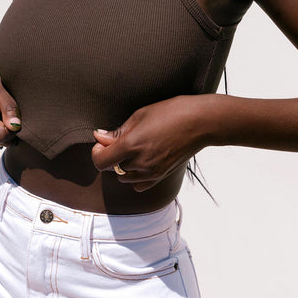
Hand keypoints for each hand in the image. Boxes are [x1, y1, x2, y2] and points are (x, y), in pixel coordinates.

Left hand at [91, 96, 207, 191]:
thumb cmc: (172, 112)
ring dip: (123, 166)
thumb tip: (100, 137)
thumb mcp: (140, 115)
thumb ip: (118, 131)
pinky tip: (143, 161)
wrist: (201, 122)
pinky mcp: (162, 177)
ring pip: (124, 178)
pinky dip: (136, 176)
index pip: (100, 161)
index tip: (102, 142)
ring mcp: (151, 173)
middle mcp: (139, 163)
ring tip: (134, 149)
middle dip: (111, 156)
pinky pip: (139, 185)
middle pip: (112, 168)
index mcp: (131, 145)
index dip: (97, 152)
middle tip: (121, 140)